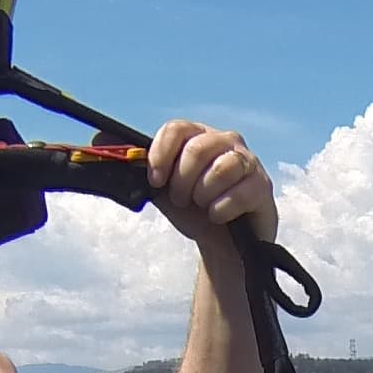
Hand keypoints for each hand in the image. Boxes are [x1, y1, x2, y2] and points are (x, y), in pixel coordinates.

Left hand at [143, 115, 277, 252]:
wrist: (221, 243)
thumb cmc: (194, 211)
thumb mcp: (163, 190)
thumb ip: (142, 170)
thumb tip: (110, 148)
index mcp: (198, 136)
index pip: (176, 129)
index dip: (161, 155)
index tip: (156, 181)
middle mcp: (225, 141)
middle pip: (197, 148)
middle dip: (182, 182)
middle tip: (182, 200)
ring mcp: (247, 162)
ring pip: (220, 169)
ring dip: (203, 195)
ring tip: (203, 206)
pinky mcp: (262, 186)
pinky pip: (239, 193)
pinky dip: (221, 209)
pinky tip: (218, 216)